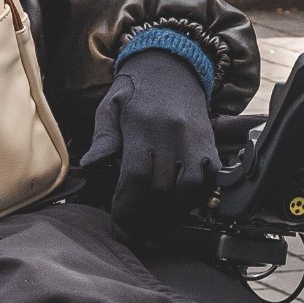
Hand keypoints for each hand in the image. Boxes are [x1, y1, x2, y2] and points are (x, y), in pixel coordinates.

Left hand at [84, 49, 219, 239]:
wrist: (174, 65)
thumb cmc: (136, 89)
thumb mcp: (110, 105)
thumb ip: (103, 136)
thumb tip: (93, 163)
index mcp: (144, 125)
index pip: (137, 176)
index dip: (128, 209)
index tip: (119, 228)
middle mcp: (174, 133)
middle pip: (163, 188)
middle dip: (147, 220)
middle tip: (134, 237)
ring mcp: (196, 138)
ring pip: (189, 187)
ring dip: (173, 215)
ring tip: (157, 230)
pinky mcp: (210, 142)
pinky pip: (209, 177)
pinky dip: (197, 198)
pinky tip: (181, 209)